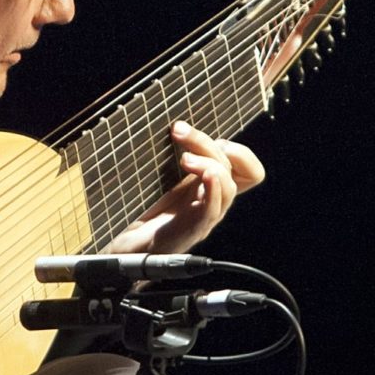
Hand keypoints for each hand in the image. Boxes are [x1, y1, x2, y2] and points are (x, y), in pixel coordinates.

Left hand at [105, 121, 264, 254]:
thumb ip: (182, 159)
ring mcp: (204, 218)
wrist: (125, 248)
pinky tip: (204, 177)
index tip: (208, 139)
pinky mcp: (190, 232)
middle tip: (179, 132)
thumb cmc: (143, 214)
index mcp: (211, 189)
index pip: (249, 170)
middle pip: (235, 169)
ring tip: (184, 160)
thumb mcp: (166, 180)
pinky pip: (213, 211)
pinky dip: (214, 191)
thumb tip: (180, 126)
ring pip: (228, 186)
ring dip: (209, 164)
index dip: (240, 151)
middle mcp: (212, 202)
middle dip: (207, 143)